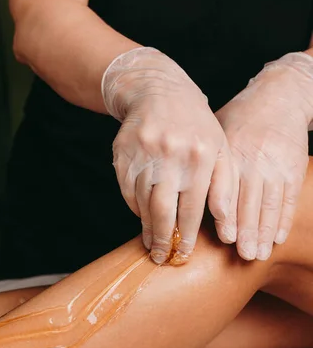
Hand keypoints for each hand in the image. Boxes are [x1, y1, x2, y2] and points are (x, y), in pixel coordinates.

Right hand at [102, 47, 234, 262]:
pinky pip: (126, 191)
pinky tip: (142, 216)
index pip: (192, 208)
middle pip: (163, 210)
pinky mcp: (122, 155)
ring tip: (152, 243)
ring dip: (147, 227)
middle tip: (161, 257)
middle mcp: (171, 155)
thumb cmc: (196, 127)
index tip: (183, 254)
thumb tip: (224, 225)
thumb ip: (225, 187)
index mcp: (200, 156)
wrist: (158, 90)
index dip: (187, 236)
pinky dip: (134, 208)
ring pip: (142, 203)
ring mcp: (143, 154)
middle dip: (163, 239)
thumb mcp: (219, 150)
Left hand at [216, 52, 312, 260]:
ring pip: (270, 204)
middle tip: (242, 255)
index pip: (227, 190)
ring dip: (264, 233)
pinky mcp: (294, 168)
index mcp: (231, 152)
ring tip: (258, 254)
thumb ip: (203, 163)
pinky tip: (277, 238)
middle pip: (249, 202)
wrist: (279, 96)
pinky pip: (288, 199)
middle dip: (246, 232)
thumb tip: (176, 192)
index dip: (226, 216)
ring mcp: (276, 164)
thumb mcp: (215, 132)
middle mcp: (254, 159)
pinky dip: (283, 220)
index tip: (223, 238)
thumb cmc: (238, 118)